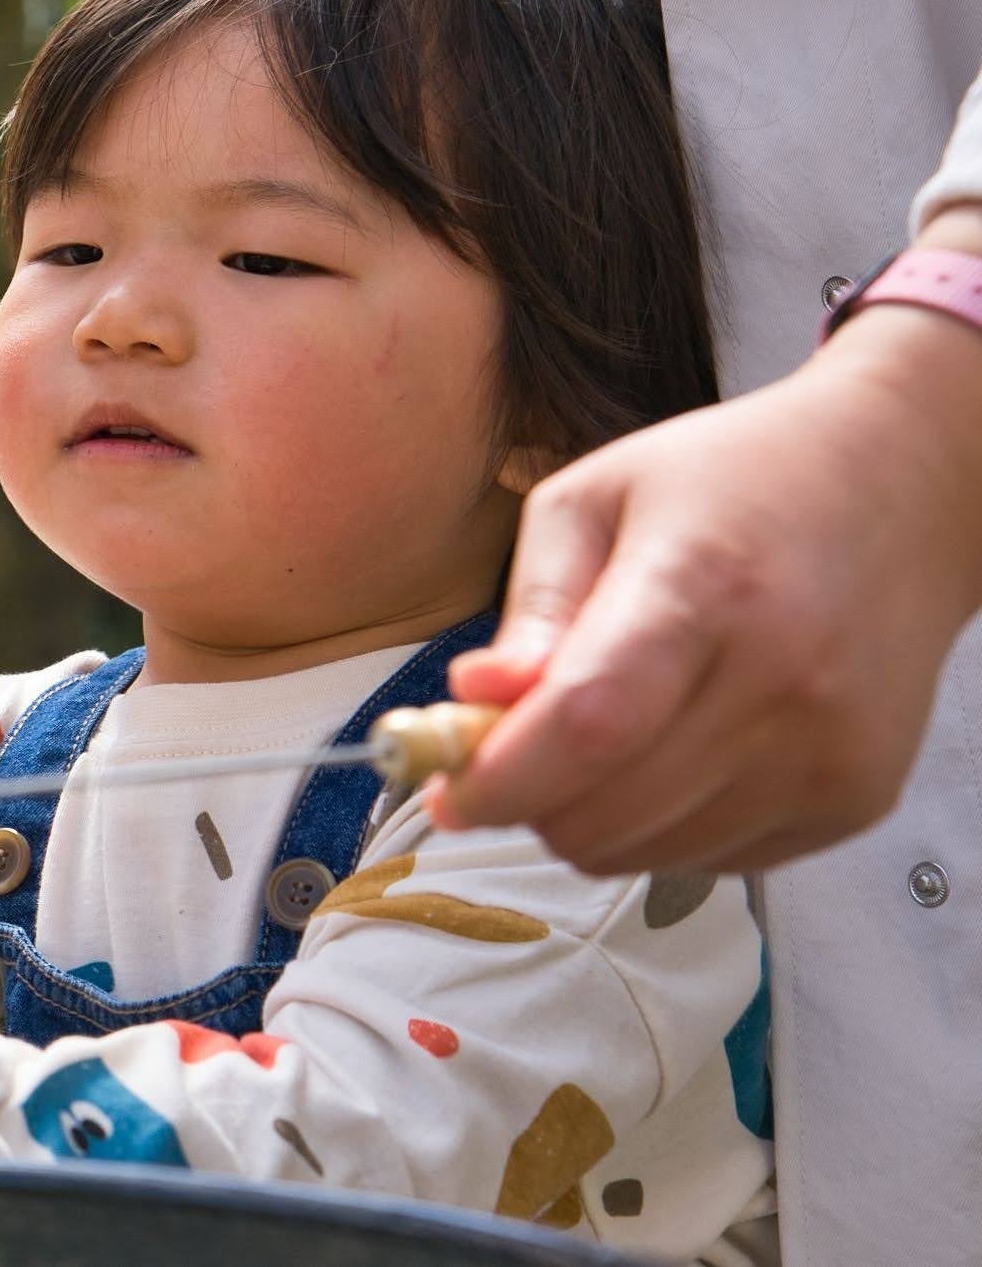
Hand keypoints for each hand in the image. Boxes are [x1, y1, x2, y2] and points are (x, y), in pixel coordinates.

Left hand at [445, 213, 981, 871]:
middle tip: (502, 758)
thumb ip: (531, 606)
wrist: (900, 489)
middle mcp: (782, 681)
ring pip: (654, 852)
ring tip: (593, 741)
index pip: (589, 725)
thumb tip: (475, 698)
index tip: (442, 790)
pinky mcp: (858, 797)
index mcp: (703, 588)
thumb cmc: (733, 481)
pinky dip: (663, 828)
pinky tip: (669, 753)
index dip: (500, 778)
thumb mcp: (596, 498)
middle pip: (611, 809)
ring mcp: (830, 750)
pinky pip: (717, 861)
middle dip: (527, 803)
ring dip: (592, 820)